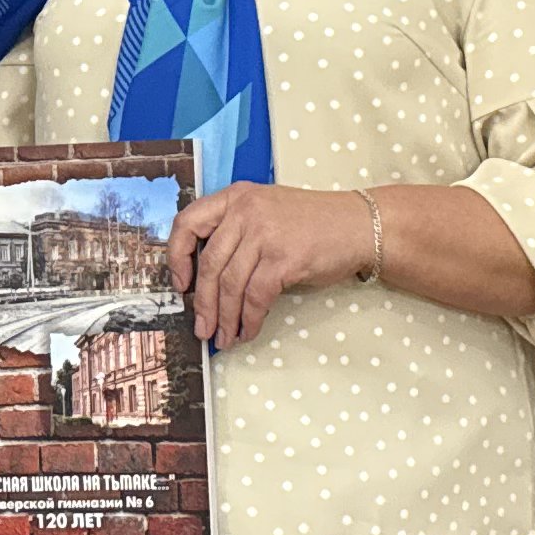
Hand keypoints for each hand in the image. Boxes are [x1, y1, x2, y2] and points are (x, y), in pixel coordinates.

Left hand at [167, 182, 371, 346]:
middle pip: (209, 263)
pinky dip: (249, 319)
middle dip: (201, 303)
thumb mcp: (267, 210)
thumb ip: (237, 231)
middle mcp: (245, 211)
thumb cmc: (313, 223)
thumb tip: (207, 281)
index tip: (180, 284)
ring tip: (223, 338)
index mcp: (236, 197)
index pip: (188, 222)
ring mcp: (265, 234)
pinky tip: (248, 331)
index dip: (176, 256)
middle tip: (201, 327)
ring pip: (229, 284)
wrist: (358, 226)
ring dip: (224, 318)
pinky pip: (256, 297)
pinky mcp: (284, 259)